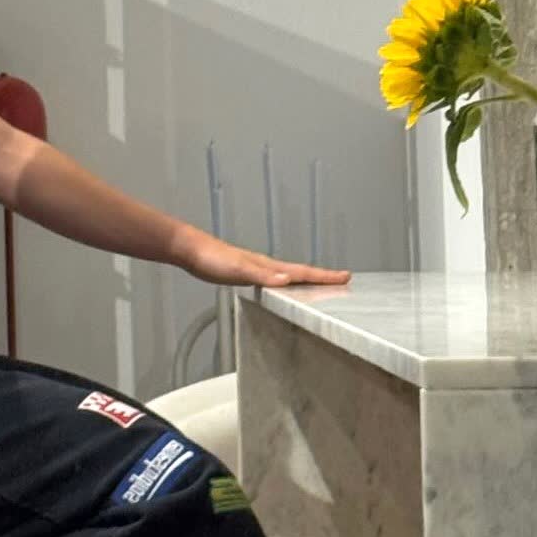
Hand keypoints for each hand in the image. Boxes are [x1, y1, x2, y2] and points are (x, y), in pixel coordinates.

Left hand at [173, 230, 350, 288]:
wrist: (191, 250)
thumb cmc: (211, 260)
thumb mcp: (238, 270)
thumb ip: (262, 276)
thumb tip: (287, 279)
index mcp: (268, 266)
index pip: (302, 272)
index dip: (324, 276)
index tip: (345, 276)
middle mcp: (266, 266)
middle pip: (300, 272)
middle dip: (322, 277)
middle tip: (342, 280)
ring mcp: (256, 269)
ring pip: (289, 274)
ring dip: (306, 280)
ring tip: (321, 285)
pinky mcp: (245, 273)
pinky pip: (274, 279)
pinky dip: (286, 283)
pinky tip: (283, 287)